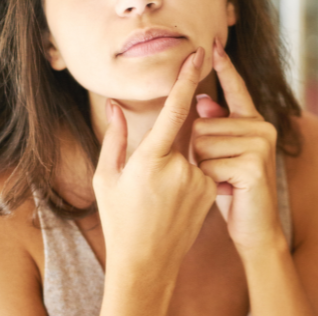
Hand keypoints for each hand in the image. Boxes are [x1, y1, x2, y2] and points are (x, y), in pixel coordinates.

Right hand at [93, 48, 216, 272]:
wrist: (146, 261)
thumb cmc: (120, 218)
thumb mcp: (106, 178)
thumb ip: (114, 138)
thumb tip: (115, 104)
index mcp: (149, 161)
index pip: (175, 110)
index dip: (186, 80)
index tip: (198, 54)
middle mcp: (179, 168)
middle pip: (185, 131)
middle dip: (175, 138)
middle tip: (155, 176)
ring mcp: (199, 181)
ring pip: (195, 151)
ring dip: (181, 161)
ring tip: (160, 196)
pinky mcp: (211, 191)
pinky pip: (204, 168)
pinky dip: (191, 174)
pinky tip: (174, 201)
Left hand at [192, 38, 285, 255]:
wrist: (255, 229)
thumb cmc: (234, 191)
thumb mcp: (221, 156)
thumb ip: (215, 128)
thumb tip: (203, 101)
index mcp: (254, 122)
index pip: (236, 88)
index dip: (224, 66)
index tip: (213, 43)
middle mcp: (262, 127)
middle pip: (202, 124)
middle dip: (199, 152)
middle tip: (220, 172)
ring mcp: (261, 143)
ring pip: (202, 143)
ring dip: (204, 167)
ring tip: (224, 181)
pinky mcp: (254, 163)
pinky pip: (209, 162)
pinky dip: (211, 180)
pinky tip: (228, 190)